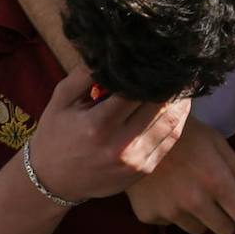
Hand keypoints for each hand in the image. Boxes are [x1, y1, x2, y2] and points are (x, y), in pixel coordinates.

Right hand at [27, 65, 190, 203]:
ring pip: (171, 123)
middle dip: (169, 85)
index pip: (137, 91)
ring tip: (181, 82)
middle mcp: (120, 145)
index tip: (156, 57)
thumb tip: (110, 52)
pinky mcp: (143, 170)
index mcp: (98, 125)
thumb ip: (84, 74)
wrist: (53, 181)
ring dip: (180, 101)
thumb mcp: (62, 100)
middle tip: (176, 67)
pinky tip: (176, 105)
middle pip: (159, 106)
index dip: (150, 72)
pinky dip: (176, 120)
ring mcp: (134, 161)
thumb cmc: (56, 134)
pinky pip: (169, 140)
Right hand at [124, 117, 234, 233]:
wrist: (135, 132)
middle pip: (225, 230)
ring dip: (199, 216)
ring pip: (198, 229)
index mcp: (216, 181)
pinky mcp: (149, 216)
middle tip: (215, 197)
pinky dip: (172, 212)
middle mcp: (195, 202)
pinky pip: (171, 224)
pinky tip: (165, 190)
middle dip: (225, 216)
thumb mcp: (217, 143)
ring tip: (188, 190)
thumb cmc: (183, 133)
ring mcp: (170, 212)